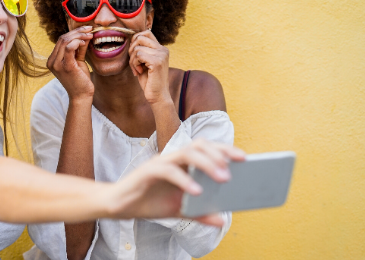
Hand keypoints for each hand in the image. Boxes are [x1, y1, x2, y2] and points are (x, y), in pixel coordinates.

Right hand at [47, 26, 94, 100]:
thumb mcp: (78, 61)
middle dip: (77, 31)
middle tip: (90, 29)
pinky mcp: (66, 66)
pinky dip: (77, 42)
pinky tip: (85, 42)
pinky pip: (69, 48)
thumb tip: (84, 35)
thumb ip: (79, 49)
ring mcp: (57, 64)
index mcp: (52, 60)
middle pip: (63, 39)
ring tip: (90, 35)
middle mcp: (52, 62)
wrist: (81, 96)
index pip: (61, 40)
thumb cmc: (80, 80)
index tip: (86, 29)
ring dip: (79, 35)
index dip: (74, 32)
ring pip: (65, 41)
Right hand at [106, 139, 245, 225]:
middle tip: (235, 168)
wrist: (119, 206)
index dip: (224, 150)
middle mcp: (172, 158)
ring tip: (223, 178)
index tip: (244, 158)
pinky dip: (185, 180)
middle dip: (220, 153)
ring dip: (207, 163)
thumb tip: (221, 220)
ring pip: (187, 152)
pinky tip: (197, 191)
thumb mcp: (179, 211)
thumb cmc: (149, 202)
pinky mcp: (148, 171)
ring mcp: (160, 162)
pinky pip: (169, 170)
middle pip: (199, 145)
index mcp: (182, 163)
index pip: (206, 148)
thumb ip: (200, 213)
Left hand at [128, 30, 170, 104]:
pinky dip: (134, 64)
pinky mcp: (157, 62)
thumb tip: (131, 39)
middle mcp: (163, 50)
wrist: (158, 96)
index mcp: (161, 49)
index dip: (135, 40)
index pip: (146, 32)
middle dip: (132, 49)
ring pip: (137, 48)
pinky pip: (138, 55)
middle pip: (140, 37)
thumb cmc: (149, 81)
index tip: (134, 54)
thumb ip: (141, 51)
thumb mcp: (144, 63)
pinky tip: (138, 72)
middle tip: (133, 62)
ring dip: (132, 60)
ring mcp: (161, 55)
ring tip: (136, 70)